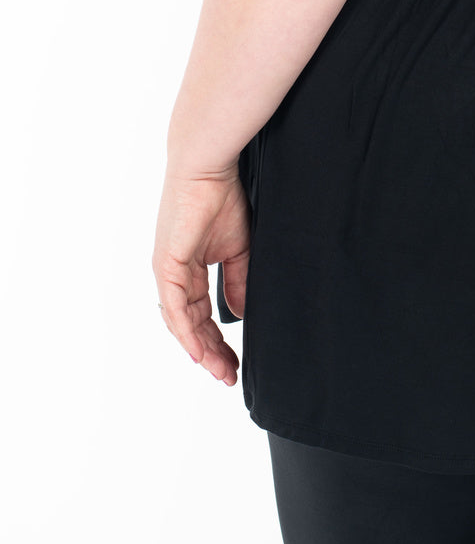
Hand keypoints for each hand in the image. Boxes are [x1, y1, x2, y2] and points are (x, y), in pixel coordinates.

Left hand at [152, 166, 249, 385]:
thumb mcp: (238, 248)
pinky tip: (200, 352)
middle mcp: (174, 275)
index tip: (234, 362)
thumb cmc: (222, 198)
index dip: (218, 340)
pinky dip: (187, 332)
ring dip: (201, 349)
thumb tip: (239, 314)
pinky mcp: (166, 266)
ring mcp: (168, 272)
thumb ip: (237, 281)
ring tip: (221, 370)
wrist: (208, 169)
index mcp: (189, 269)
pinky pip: (175, 308)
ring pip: (181, 323)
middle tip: (229, 375)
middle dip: (211, 352)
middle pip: (190, 325)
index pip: (202, 314)